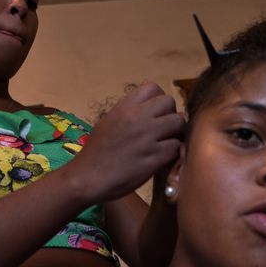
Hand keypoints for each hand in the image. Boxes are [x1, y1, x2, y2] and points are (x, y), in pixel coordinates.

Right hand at [67, 82, 184, 202]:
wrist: (87, 178)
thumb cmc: (95, 153)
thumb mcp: (108, 122)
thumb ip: (128, 113)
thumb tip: (148, 110)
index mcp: (124, 107)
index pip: (152, 88)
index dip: (158, 100)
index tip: (154, 114)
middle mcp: (138, 117)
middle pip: (169, 102)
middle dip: (169, 114)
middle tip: (163, 130)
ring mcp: (147, 137)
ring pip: (179, 122)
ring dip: (175, 133)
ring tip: (165, 144)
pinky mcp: (155, 157)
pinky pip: (176, 146)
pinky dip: (173, 152)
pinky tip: (163, 158)